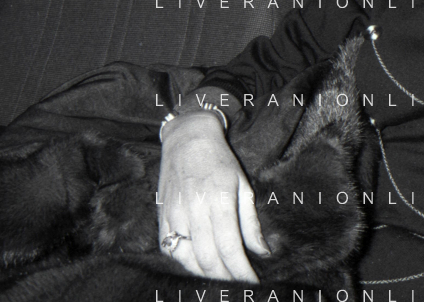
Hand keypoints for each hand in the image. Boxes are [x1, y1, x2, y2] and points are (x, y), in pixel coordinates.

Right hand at [157, 112, 269, 280]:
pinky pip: (170, 250)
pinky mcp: (161, 218)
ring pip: (188, 259)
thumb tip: (262, 251)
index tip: (253, 283)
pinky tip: (200, 265)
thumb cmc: (220, 161)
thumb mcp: (243, 185)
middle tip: (240, 284)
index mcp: (219, 200)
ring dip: (206, 274)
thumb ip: (250, 221)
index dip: (242, 271)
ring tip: (223, 277)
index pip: (230, 248)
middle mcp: (194, 210)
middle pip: (209, 260)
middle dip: (226, 277)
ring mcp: (174, 215)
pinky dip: (186, 263)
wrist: (188, 139)